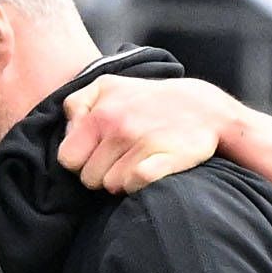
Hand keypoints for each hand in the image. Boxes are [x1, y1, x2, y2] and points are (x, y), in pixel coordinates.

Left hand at [56, 73, 239, 194]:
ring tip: (137, 161)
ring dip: (121, 180)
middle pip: (88, 178)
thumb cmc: (148, 102)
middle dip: (101, 174)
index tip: (97, 154)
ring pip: (110, 185)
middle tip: (121, 159)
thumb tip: (68, 130)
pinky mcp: (164, 158)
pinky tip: (148, 170)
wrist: (204, 108)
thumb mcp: (108, 87)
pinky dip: (137, 184)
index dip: (80, 162)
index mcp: (100, 112)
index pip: (67, 158)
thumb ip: (78, 104)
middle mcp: (119, 125)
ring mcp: (142, 142)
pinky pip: (133, 184)